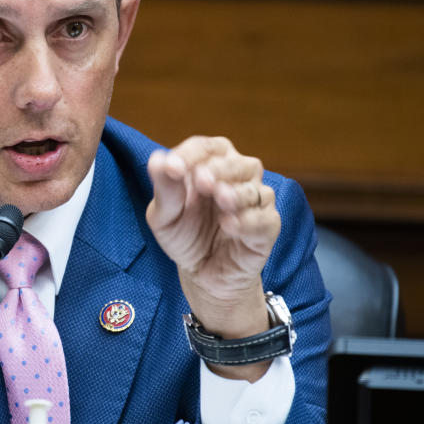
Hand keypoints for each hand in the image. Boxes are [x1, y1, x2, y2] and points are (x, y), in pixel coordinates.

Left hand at [146, 137, 280, 378]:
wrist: (201, 275)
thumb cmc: (184, 235)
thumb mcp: (165, 215)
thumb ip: (164, 189)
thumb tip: (156, 159)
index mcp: (210, 164)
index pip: (205, 148)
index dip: (189, 155)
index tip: (171, 168)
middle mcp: (237, 176)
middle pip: (235, 162)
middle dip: (218, 169)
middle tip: (202, 180)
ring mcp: (255, 201)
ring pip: (255, 189)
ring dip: (237, 192)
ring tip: (221, 198)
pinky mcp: (267, 227)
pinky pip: (264, 219)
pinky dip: (248, 221)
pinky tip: (230, 225)